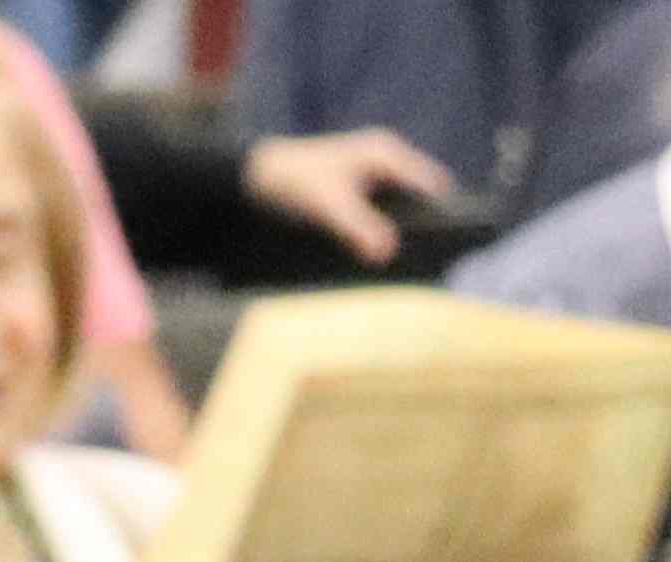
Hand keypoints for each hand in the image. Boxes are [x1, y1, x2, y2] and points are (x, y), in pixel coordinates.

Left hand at [242, 122, 452, 260]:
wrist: (253, 175)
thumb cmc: (291, 182)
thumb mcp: (327, 207)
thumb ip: (358, 228)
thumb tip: (387, 254)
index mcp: (386, 155)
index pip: (431, 184)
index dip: (445, 211)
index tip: (453, 242)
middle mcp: (385, 159)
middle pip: (420, 194)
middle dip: (428, 222)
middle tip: (433, 258)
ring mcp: (372, 173)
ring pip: (402, 203)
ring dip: (405, 227)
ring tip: (412, 261)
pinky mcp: (357, 188)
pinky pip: (382, 209)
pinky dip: (384, 227)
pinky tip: (380, 253)